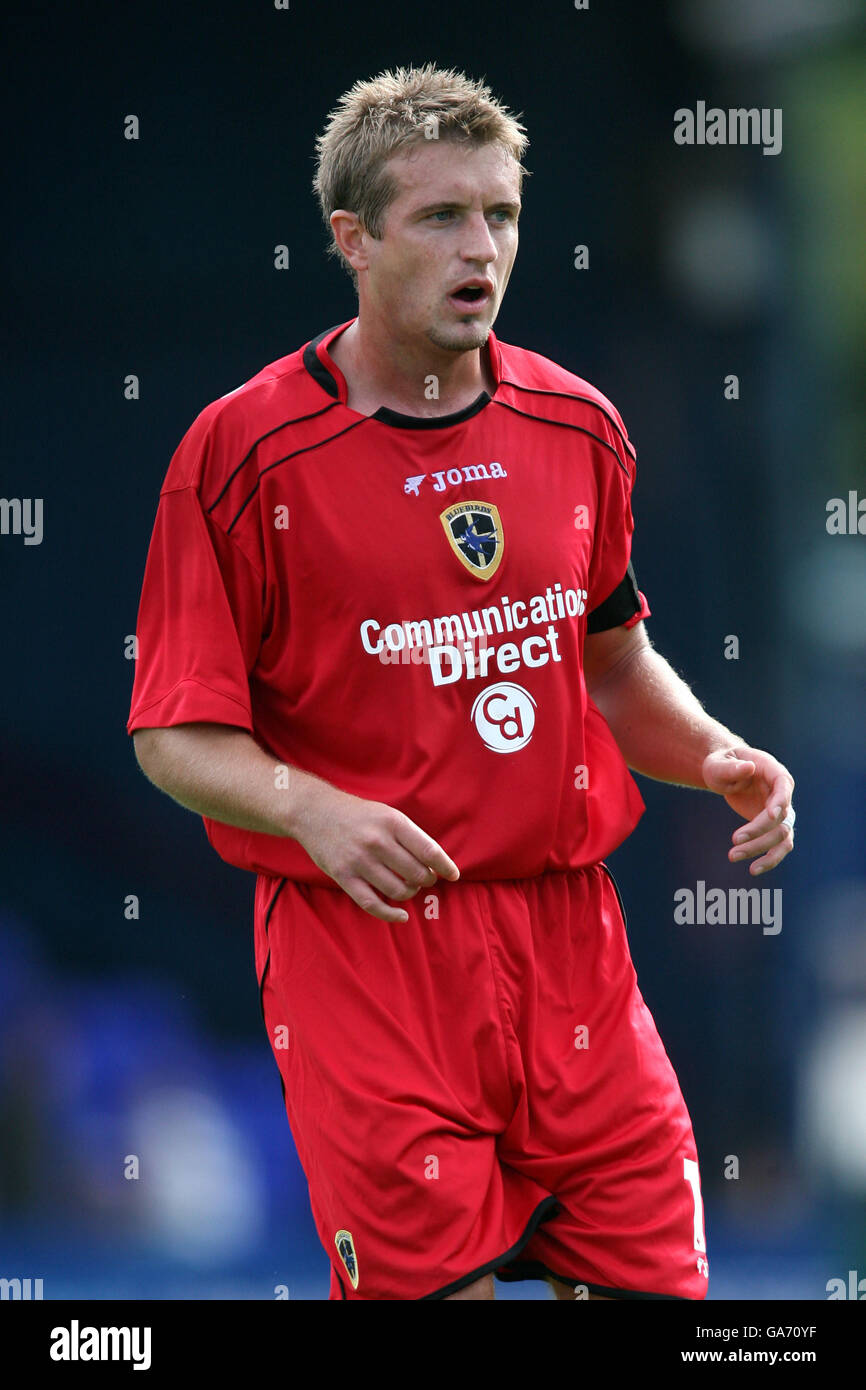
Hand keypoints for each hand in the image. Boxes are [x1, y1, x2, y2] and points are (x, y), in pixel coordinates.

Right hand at [291, 780, 459, 922]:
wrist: (315, 813)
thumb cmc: (359, 816)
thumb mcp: (388, 815)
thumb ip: (411, 837)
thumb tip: (437, 865)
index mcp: (392, 823)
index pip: (429, 850)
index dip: (445, 867)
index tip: (454, 875)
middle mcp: (377, 842)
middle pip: (416, 874)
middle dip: (426, 880)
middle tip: (424, 878)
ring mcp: (359, 861)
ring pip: (398, 891)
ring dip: (410, 893)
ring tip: (408, 886)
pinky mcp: (344, 877)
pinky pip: (372, 904)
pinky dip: (391, 914)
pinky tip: (402, 915)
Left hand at [702, 745, 794, 875]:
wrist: (725, 773)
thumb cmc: (722, 763)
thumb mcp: (720, 762)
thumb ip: (732, 767)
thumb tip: (748, 768)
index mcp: (774, 772)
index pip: (784, 786)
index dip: (780, 802)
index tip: (771, 815)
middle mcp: (783, 794)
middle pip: (780, 817)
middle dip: (759, 832)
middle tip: (734, 841)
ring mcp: (781, 812)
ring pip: (781, 837)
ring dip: (761, 849)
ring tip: (733, 856)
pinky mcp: (773, 827)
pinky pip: (778, 847)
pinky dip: (769, 859)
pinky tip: (753, 870)